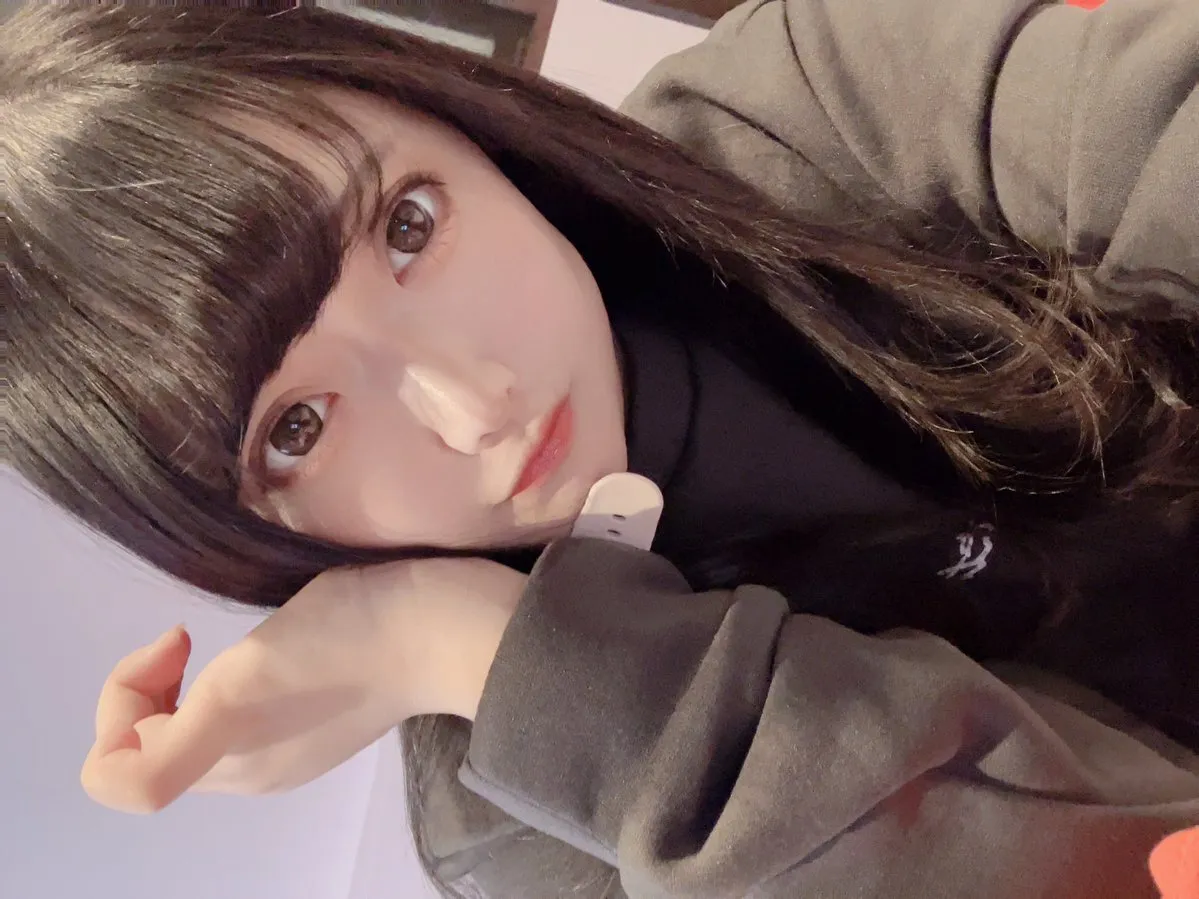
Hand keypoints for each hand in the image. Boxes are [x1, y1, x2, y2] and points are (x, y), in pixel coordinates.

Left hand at [81, 557, 525, 813]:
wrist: (448, 624)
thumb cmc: (345, 646)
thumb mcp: (241, 689)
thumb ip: (171, 749)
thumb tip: (114, 767)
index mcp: (230, 768)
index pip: (114, 766)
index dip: (121, 699)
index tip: (179, 641)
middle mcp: (254, 769)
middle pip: (151, 744)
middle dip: (149, 689)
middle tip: (191, 636)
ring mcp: (293, 742)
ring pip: (195, 726)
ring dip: (186, 681)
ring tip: (229, 636)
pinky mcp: (325, 710)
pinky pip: (242, 710)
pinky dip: (230, 676)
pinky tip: (270, 640)